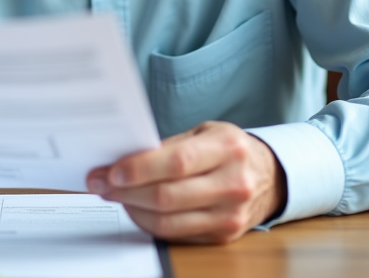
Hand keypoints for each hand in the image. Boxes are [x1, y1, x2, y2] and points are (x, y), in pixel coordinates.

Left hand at [85, 121, 286, 243]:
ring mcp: (230, 215)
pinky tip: (135, 208)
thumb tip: (123, 159)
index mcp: (229, 148)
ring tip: (113, 195)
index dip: (140, 169)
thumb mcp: (205, 133)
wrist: (269, 177)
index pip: (178, 162)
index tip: (111, 171)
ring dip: (131, 209)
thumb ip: (170, 145)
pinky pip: (175, 235)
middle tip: (99, 183)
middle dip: (125, 191)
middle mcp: (234, 183)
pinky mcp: (223, 236)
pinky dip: (148, 222)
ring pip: (167, 221)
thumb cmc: (229, 149)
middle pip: (167, 196)